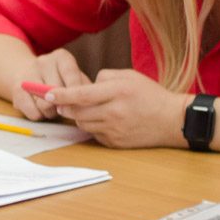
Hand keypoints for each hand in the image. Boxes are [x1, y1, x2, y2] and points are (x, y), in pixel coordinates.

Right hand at [9, 49, 92, 120]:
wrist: (27, 73)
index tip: (82, 105)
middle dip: (64, 105)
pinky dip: (39, 116)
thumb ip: (84, 88)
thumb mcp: (74, 78)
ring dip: (51, 112)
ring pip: (45, 104)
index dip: (78, 93)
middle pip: (58, 91)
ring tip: (53, 109)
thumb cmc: (60, 80)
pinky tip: (40, 111)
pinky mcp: (17, 89)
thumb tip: (91, 102)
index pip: (72, 75)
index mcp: (61, 57)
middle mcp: (43, 61)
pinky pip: (33, 111)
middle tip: (66, 108)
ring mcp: (28, 74)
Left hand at [44, 68, 190, 147]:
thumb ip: (104, 77)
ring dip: (79, 117)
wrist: (172, 120)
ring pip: (83, 124)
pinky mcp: (116, 143)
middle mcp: (114, 112)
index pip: (81, 94)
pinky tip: (102, 120)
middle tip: (61, 102)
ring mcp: (115, 130)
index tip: (47, 94)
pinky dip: (92, 126)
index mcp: (117, 92)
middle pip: (77, 112)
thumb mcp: (128, 76)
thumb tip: (84, 85)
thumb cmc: (150, 94)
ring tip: (87, 109)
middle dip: (65, 107)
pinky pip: (94, 134)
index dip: (61, 95)